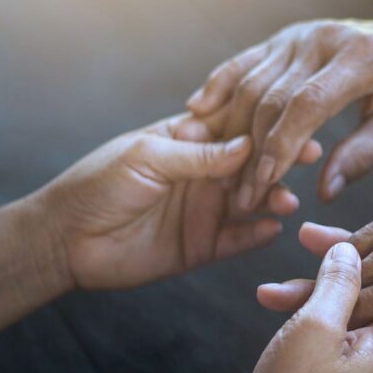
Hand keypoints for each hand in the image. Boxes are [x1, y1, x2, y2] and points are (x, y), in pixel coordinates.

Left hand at [37, 114, 317, 289]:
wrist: (67, 240)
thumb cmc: (98, 185)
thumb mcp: (148, 157)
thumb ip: (198, 155)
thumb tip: (248, 145)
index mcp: (187, 143)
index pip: (235, 131)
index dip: (265, 129)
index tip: (295, 127)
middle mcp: (202, 176)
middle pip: (251, 167)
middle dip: (278, 163)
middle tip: (305, 161)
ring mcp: (204, 211)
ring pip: (250, 203)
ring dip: (272, 200)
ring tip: (287, 201)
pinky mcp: (202, 246)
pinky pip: (238, 240)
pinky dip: (257, 235)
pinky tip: (273, 228)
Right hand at [186, 12, 372, 206]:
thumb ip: (365, 155)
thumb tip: (324, 192)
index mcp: (357, 57)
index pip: (306, 104)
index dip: (281, 146)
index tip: (264, 184)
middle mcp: (322, 38)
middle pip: (271, 95)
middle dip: (251, 148)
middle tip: (241, 192)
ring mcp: (300, 35)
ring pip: (251, 81)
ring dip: (231, 128)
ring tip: (221, 171)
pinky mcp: (287, 38)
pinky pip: (245, 61)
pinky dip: (219, 84)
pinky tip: (199, 108)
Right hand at [203, 243, 372, 372]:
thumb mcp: (315, 328)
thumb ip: (338, 282)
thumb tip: (351, 247)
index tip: (362, 225)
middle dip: (345, 262)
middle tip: (310, 236)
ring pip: (357, 309)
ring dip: (322, 287)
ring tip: (286, 266)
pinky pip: (343, 331)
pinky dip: (317, 313)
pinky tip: (282, 297)